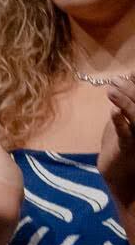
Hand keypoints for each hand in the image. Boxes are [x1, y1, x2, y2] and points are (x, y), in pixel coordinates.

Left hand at [99, 78, 134, 208]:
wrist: (119, 172)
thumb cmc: (124, 141)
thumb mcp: (128, 117)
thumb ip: (129, 98)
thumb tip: (128, 75)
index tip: (130, 72)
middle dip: (131, 90)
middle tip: (116, 80)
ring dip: (125, 101)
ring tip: (111, 89)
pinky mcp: (129, 148)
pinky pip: (126, 134)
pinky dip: (119, 122)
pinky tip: (113, 111)